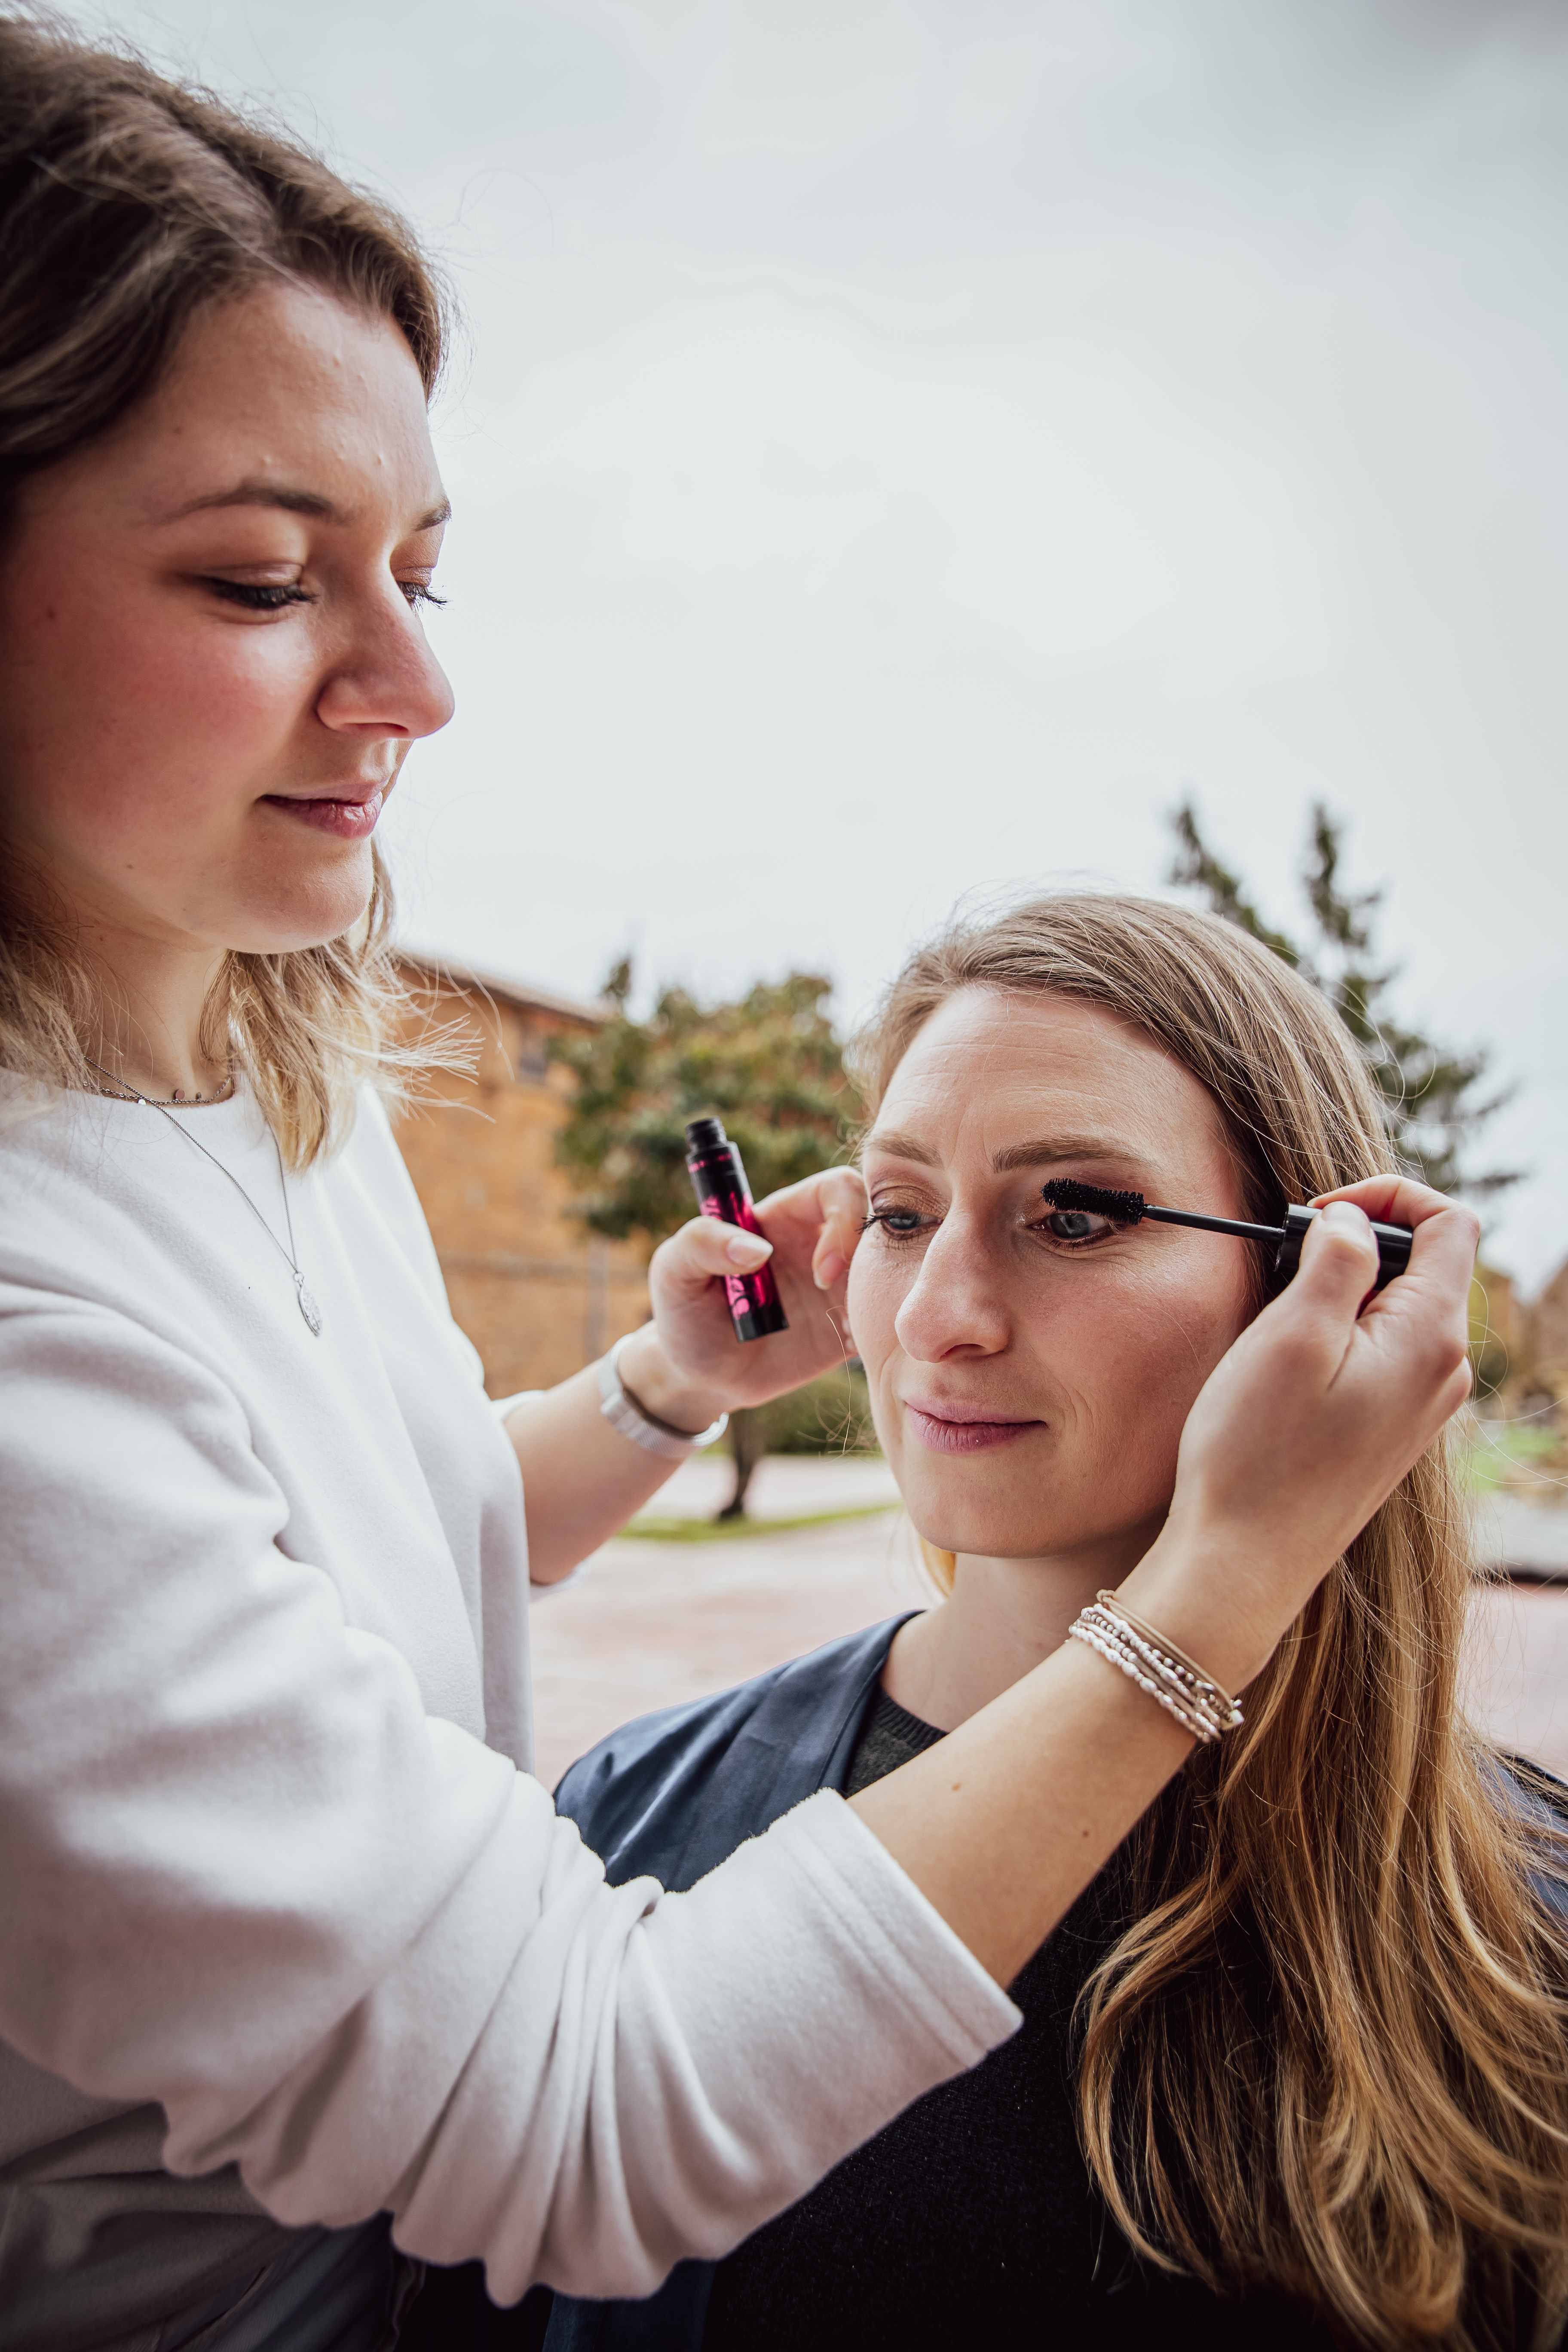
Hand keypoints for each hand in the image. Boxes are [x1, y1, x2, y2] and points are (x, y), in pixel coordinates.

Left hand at [617, 1168, 868, 1430]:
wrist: (698, 1377)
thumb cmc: (684, 1313)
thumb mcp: (673, 1271)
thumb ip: (701, 1243)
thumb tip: (756, 1248)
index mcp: (786, 1218)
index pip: (839, 1189)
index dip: (844, 1219)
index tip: (821, 1272)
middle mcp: (823, 1245)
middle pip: (882, 1221)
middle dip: (880, 1253)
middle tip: (848, 1300)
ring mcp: (842, 1287)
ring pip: (893, 1268)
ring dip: (891, 1291)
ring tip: (859, 1326)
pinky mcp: (851, 1328)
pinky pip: (889, 1317)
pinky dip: (889, 1326)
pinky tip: (862, 1344)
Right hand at [1122, 1175, 1477, 1694]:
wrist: (1243, 1563)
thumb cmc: (1258, 1454)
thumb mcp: (1292, 1334)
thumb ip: (1337, 1260)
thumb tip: (1353, 1219)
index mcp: (1431, 1338)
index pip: (1451, 1223)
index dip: (1388, 1194)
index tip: (1320, 1211)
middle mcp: (1443, 1372)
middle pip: (1426, 1263)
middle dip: (1357, 1243)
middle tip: (1285, 1263)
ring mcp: (1421, 1407)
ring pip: (1399, 1309)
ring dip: (1342, 1292)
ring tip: (1279, 1320)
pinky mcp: (1392, 1432)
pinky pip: (1383, 1354)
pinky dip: (1341, 1336)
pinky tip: (1289, 1367)